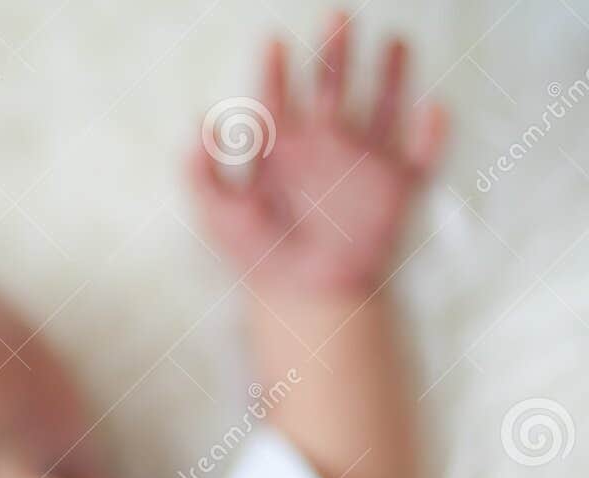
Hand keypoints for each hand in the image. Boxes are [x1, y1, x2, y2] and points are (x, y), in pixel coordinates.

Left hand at [189, 13, 446, 296]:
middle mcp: (324, 142)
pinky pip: (421, 156)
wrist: (303, 294)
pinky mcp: (397, 186)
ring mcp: (363, 159)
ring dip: (389, 75)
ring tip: (394, 42)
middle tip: (336, 16)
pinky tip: (433, 110)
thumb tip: (200, 122)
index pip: (276, 97)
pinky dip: (431, 135)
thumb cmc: (256, 253)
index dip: (273, 71)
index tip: (271, 43)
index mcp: (281, 145)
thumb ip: (200, 173)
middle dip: (333, 52)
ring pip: (380, 106)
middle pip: (331, 86)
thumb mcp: (216, 215)